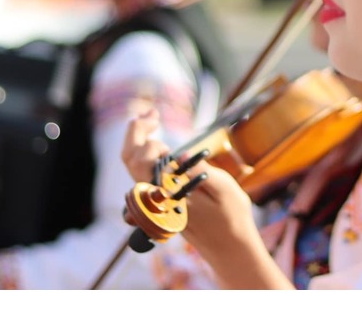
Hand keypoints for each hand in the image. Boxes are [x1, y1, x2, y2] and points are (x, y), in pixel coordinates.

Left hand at [122, 107, 286, 287]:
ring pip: (134, 167)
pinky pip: (144, 174)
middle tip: (151, 113)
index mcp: (168, 193)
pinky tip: (160, 143)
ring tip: (153, 121)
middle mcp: (157, 197)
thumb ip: (201, 171)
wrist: (230, 247)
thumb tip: (183, 153)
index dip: (143, 134)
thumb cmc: (231, 218)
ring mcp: (157, 199)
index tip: (157, 118)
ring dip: (139, 141)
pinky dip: (146, 154)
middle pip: (130, 159)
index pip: (141, 160)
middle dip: (135, 131)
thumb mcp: (225, 190)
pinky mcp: (163, 199)